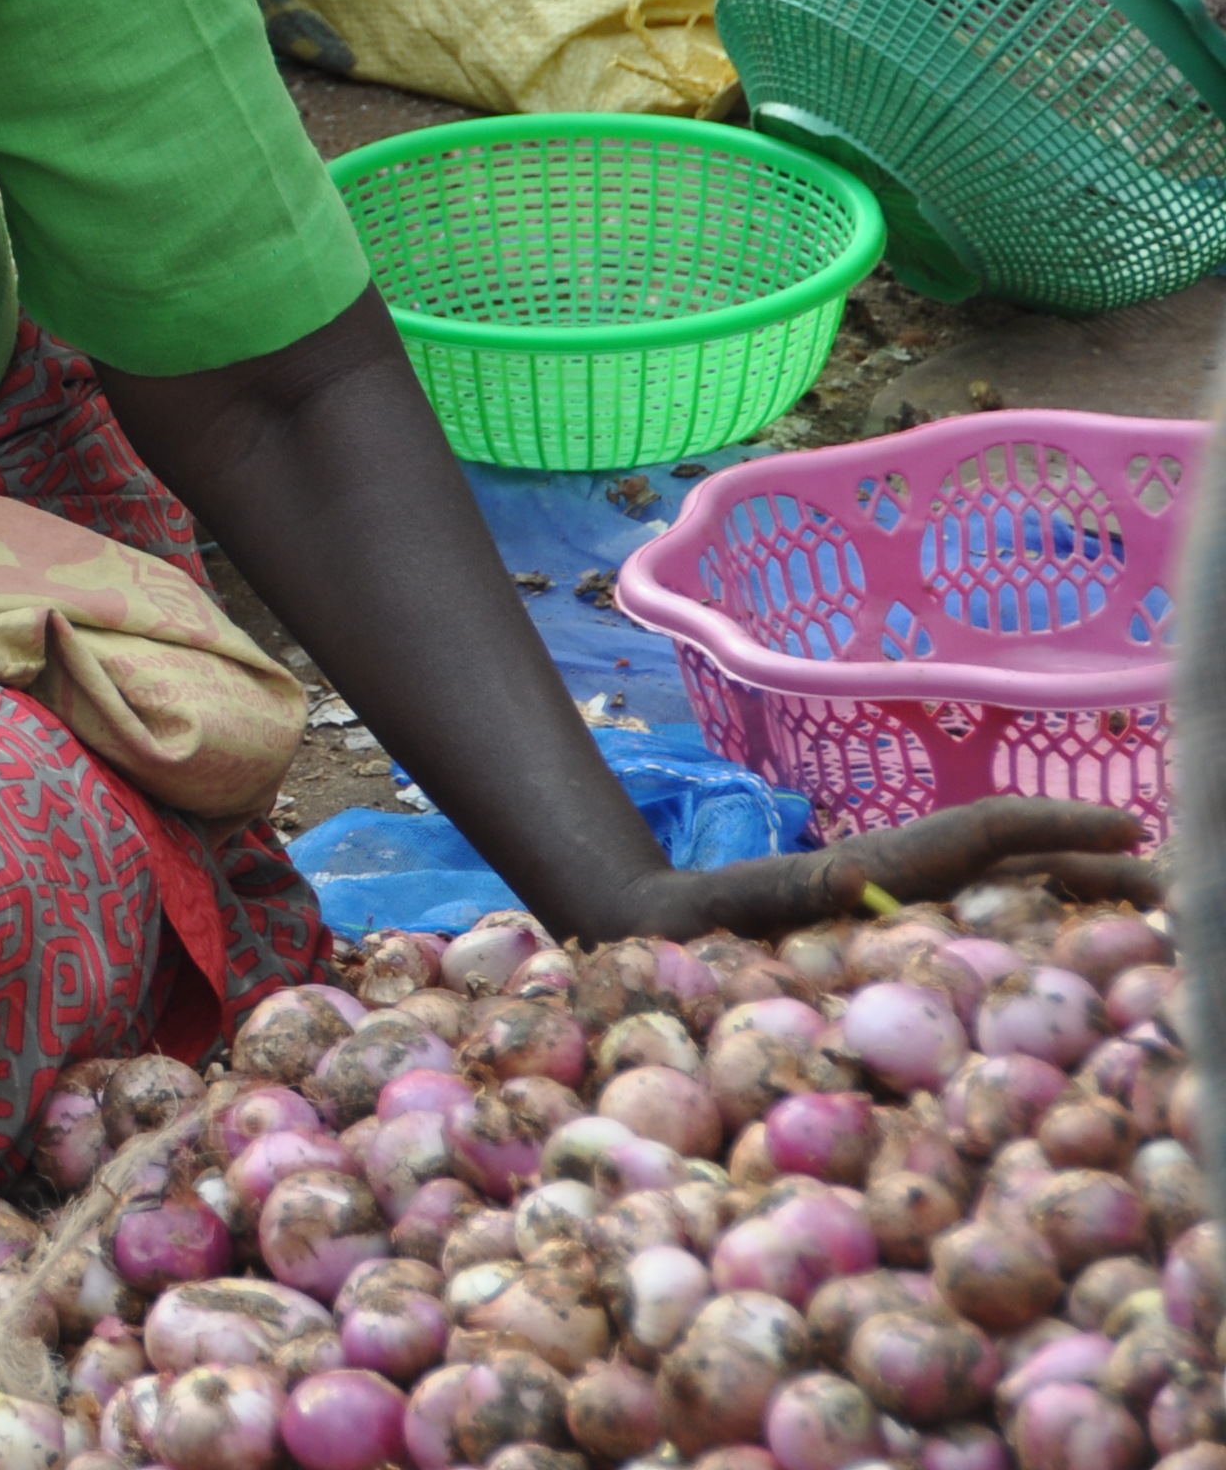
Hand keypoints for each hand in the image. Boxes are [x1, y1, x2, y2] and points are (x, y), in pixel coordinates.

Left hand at [605, 798, 1156, 944]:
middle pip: (1025, 878)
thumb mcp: (756, 905)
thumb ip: (799, 896)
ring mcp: (911, 935)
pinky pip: (987, 962)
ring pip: (1019, 917)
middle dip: (1104, 882)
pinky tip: (1096, 987)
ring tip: (1172, 937)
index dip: (1059, 829)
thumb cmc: (698, 926)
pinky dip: (1048, 962)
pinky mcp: (900, 972)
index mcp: (888, 877)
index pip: (991, 838)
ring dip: (1092, 920)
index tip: (1134, 828)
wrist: (645, 946)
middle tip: (1188, 901)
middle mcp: (911, 900)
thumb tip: (842, 887)